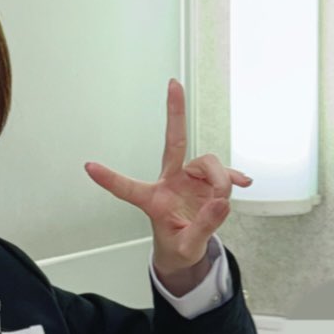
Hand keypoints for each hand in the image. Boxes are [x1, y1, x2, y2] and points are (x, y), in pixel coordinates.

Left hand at [84, 79, 251, 277]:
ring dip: (221, 180)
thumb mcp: (188, 247)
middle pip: (173, 143)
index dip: (110, 179)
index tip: (89, 167)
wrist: (187, 249)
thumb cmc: (178, 247)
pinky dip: (234, 177)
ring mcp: (189, 179)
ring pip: (208, 163)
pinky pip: (224, 172)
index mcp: (154, 201)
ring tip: (222, 203)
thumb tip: (222, 202)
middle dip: (174, 113)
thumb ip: (204, 226)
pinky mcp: (206, 181)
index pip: (129, 188)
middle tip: (174, 84)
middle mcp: (170, 182)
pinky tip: (244, 183)